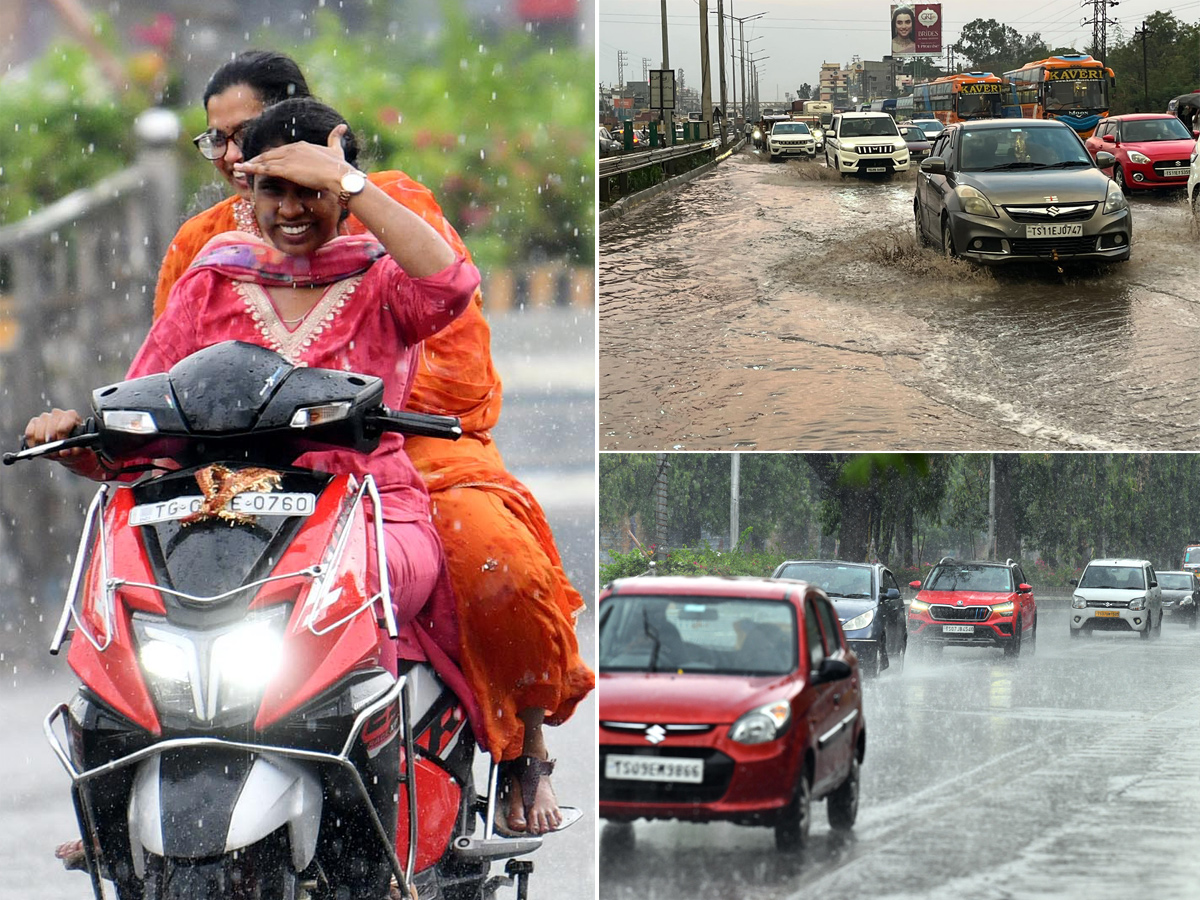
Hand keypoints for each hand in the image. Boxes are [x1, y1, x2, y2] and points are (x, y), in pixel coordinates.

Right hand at [24, 408, 104, 477]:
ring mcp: (45, 417)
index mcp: (71, 416)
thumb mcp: (79, 450)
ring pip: (38, 433)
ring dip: (42, 446)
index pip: (62, 428)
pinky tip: (40, 448)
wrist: (68, 447)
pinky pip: (29, 433)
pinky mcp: (34, 422)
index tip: (63, 451)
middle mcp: (57, 413)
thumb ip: (75, 450)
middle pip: (49, 430)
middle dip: (51, 445)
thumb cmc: (75, 446)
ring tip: (49, 452)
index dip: (61, 441)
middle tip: (55, 454)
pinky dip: (33, 443)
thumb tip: (65, 452)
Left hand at [234, 124, 351, 194]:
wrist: (339, 176)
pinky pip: (264, 168)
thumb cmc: (339, 166)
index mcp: (301, 145)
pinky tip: (242, 169)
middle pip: (270, 154)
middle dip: (258, 158)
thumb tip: (342, 127)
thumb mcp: (337, 149)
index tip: (265, 159)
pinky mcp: (285, 169)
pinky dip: (251, 168)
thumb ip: (336, 138)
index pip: (282, 150)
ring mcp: (287, 158)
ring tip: (240, 166)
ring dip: (251, 163)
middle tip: (248, 162)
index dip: (273, 155)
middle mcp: (292, 149)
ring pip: (264, 160)